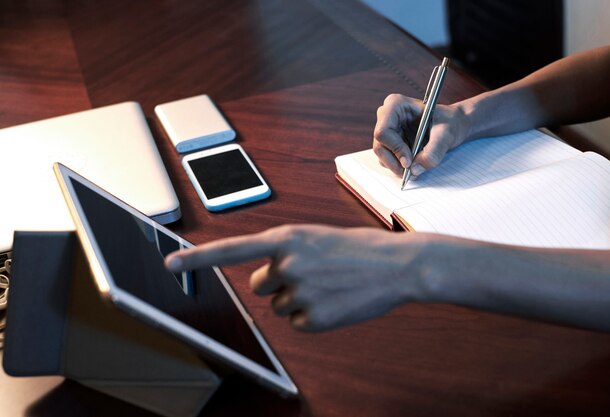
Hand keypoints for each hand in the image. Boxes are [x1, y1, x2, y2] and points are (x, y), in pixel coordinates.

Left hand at [165, 225, 429, 331]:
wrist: (399, 264)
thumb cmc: (359, 248)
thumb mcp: (317, 237)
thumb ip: (285, 252)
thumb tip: (264, 280)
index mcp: (287, 237)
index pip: (232, 249)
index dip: (198, 258)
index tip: (170, 264)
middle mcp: (287, 263)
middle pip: (260, 285)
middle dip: (279, 281)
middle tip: (313, 273)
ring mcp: (300, 292)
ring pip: (279, 305)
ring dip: (298, 299)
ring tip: (330, 285)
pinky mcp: (313, 319)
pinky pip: (297, 322)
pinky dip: (312, 317)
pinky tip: (335, 302)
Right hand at [373, 94, 468, 176]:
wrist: (452, 125)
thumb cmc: (449, 123)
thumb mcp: (446, 135)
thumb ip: (433, 152)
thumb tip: (415, 170)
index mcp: (396, 105)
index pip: (383, 131)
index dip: (395, 149)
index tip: (409, 162)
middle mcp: (387, 116)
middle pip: (380, 146)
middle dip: (394, 162)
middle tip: (410, 173)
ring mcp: (387, 130)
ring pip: (382, 155)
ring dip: (397, 166)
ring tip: (415, 169)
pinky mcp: (390, 142)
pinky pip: (387, 159)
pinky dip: (399, 166)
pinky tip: (414, 164)